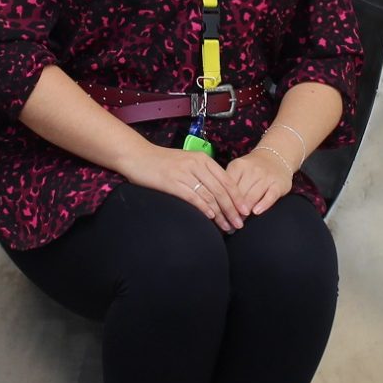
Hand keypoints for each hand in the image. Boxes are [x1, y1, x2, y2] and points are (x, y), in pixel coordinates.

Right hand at [123, 143, 248, 233]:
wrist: (138, 156)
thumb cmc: (162, 162)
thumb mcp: (187, 162)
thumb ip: (202, 173)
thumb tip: (217, 193)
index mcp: (203, 159)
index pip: (227, 181)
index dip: (238, 198)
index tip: (245, 211)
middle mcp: (197, 165)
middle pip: (221, 191)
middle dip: (232, 210)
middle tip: (239, 224)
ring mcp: (185, 173)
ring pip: (210, 196)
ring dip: (221, 214)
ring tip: (227, 227)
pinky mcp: (173, 183)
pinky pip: (193, 197)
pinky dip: (204, 209)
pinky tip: (210, 218)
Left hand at [222, 149, 293, 216]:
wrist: (276, 156)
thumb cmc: (252, 169)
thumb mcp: (238, 170)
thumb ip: (229, 184)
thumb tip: (218, 205)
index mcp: (238, 166)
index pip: (228, 186)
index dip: (223, 202)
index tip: (220, 214)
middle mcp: (252, 170)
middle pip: (240, 194)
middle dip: (234, 210)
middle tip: (229, 223)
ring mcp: (266, 177)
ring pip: (253, 196)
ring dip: (245, 211)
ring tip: (240, 222)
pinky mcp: (278, 184)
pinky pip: (270, 196)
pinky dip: (262, 205)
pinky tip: (256, 212)